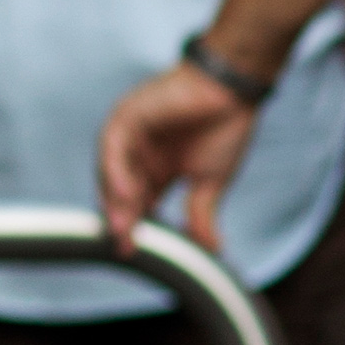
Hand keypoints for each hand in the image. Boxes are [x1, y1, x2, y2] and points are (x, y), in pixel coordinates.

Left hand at [97, 63, 257, 253]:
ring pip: (111, 173)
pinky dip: (117, 172)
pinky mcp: (127, 116)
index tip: (135, 254)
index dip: (135, 229)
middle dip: (121, 220)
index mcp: (157, 171)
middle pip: (119, 193)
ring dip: (116, 201)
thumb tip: (211, 251)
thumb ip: (201, 215)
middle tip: (126, 246)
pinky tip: (128, 194)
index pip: (138, 206)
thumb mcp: (210, 183)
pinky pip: (113, 148)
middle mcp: (139, 155)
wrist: (233, 90)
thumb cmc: (225, 127)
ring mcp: (130, 136)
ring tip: (124, 227)